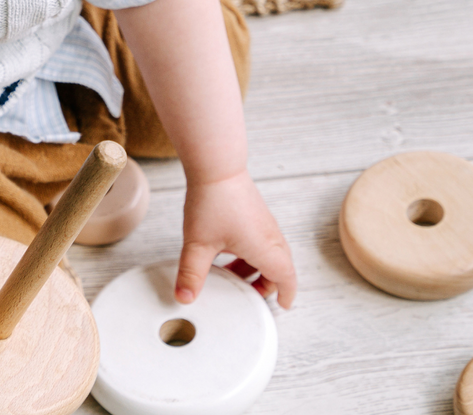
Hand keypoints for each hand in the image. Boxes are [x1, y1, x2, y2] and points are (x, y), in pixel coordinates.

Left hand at [175, 170, 296, 308]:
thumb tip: (185, 297)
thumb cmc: (213, 202)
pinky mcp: (256, 214)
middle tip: (248, 295)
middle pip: (280, 268)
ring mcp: (264, 224)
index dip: (286, 295)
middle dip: (266, 285)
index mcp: (265, 249)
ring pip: (269, 254)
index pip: (287, 278)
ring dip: (255, 269)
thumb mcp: (198, 244)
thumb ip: (191, 274)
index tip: (282, 306)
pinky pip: (261, 241)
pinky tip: (226, 253)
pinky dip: (250, 254)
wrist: (217, 167)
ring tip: (231, 276)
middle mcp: (270, 237)